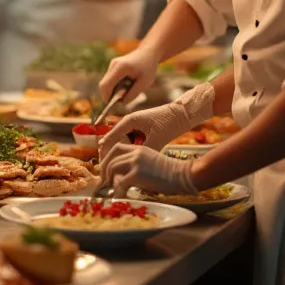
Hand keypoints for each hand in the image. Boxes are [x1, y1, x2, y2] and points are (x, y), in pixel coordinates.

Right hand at [99, 48, 160, 103]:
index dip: (106, 97)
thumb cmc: (148, 67)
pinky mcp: (113, 65)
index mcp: (121, 68)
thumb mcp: (144, 83)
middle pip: (104, 84)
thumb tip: (121, 103)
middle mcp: (113, 64)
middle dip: (109, 95)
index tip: (111, 106)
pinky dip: (115, 85)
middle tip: (120, 101)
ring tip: (126, 91)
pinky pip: (110, 79)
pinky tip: (126, 85)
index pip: (106, 85)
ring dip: (113, 90)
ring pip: (106, 82)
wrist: (148, 52)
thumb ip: (132, 94)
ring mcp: (112, 64)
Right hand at [99, 82, 214, 160]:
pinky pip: (130, 141)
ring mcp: (134, 125)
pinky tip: (132, 161)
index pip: (110, 138)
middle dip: (111, 155)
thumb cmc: (170, 123)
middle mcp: (128, 122)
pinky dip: (130, 150)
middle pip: (113, 140)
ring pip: (122, 142)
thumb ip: (144, 152)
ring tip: (119, 167)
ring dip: (121, 153)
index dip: (105, 153)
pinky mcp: (140, 129)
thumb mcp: (157, 139)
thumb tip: (134, 167)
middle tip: (109, 171)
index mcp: (129, 121)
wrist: (183, 113)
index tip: (102, 166)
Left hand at [101, 142, 196, 195]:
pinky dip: (118, 192)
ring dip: (110, 180)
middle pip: (111, 159)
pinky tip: (120, 197)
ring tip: (113, 188)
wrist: (183, 175)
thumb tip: (122, 176)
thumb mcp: (151, 161)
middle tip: (105, 181)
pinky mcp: (137, 174)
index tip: (106, 169)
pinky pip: (120, 184)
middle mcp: (135, 152)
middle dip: (104, 171)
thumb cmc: (171, 172)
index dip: (107, 158)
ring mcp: (135, 162)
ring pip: (112, 169)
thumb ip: (137, 164)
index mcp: (139, 148)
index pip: (116, 148)